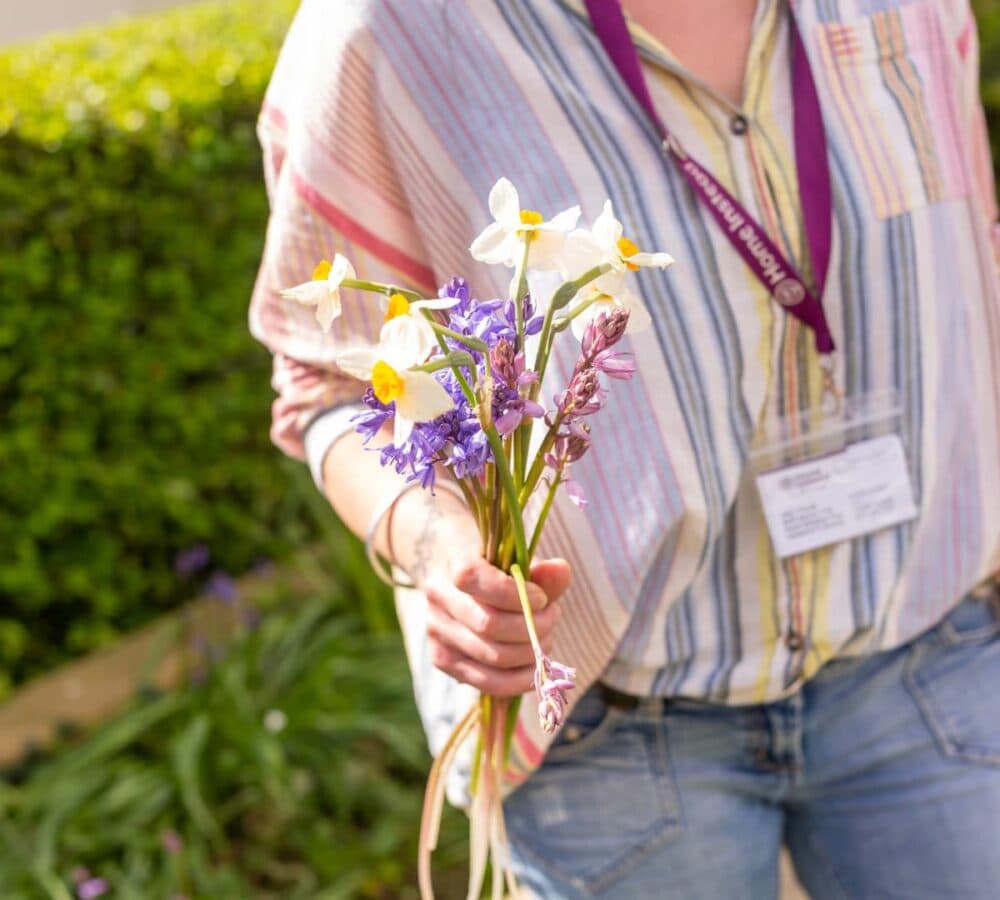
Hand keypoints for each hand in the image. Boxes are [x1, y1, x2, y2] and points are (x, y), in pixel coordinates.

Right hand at [423, 556, 571, 696]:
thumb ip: (542, 571)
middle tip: (551, 618)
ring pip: (492, 656)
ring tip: (544, 639)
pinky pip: (487, 682)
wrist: (464, 584)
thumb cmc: (499, 571)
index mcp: (453, 563)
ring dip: (530, 652)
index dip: (514, 594)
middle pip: (489, 624)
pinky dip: (519, 679)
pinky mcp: (442, 659)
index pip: (474, 579)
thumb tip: (560, 571)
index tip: (542, 598)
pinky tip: (534, 666)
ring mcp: (436, 632)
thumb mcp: (520, 563)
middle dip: (532, 627)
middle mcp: (437, 598)